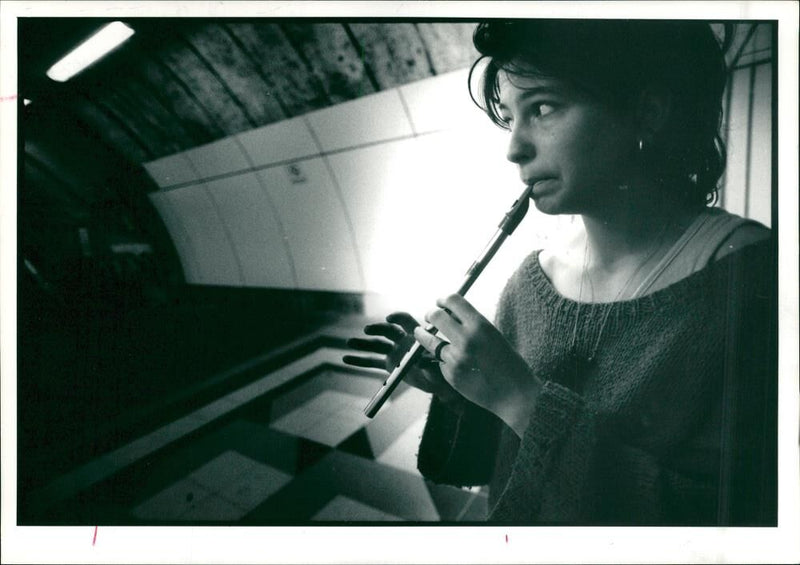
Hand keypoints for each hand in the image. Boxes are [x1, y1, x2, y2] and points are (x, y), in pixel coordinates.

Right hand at [343, 312, 465, 409]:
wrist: (437, 381)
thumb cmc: (442, 371)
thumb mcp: (438, 368)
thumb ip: (430, 365)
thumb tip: (422, 363)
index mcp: (416, 335)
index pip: (405, 321)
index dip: (398, 318)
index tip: (389, 318)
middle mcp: (403, 340)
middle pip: (387, 331)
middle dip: (377, 329)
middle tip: (367, 330)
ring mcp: (394, 351)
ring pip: (376, 345)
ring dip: (363, 343)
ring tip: (349, 342)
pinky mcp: (389, 364)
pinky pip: (372, 362)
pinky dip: (359, 361)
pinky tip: (346, 359)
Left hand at [414, 294, 540, 436]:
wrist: (514, 394)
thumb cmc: (507, 363)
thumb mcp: (493, 336)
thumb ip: (472, 325)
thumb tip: (449, 314)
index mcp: (480, 325)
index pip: (453, 300)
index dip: (443, 299)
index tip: (440, 302)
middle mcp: (466, 339)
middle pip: (436, 316)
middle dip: (430, 314)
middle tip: (430, 316)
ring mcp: (455, 357)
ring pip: (429, 340)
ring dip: (423, 334)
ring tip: (420, 332)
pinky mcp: (450, 374)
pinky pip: (440, 360)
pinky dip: (442, 359)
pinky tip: (453, 363)